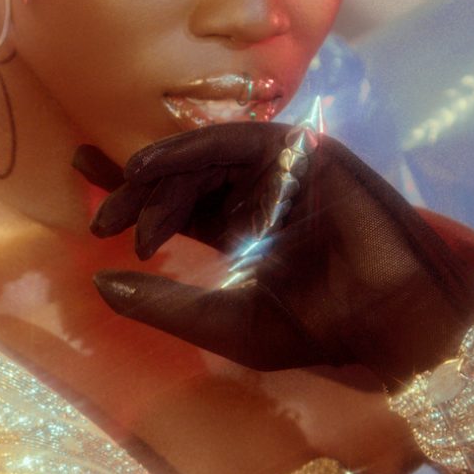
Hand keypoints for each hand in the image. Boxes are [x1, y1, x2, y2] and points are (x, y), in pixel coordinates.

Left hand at [75, 125, 473, 386]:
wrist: (389, 327)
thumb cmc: (318, 332)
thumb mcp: (222, 323)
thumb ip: (163, 304)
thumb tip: (96, 283)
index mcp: (243, 230)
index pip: (176, 202)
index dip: (131, 192)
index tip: (84, 186)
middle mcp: (259, 195)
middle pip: (182, 175)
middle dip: (135, 188)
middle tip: (99, 214)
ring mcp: (283, 171)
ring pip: (204, 158)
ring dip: (160, 176)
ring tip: (123, 198)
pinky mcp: (304, 154)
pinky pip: (235, 141)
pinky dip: (191, 150)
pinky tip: (153, 168)